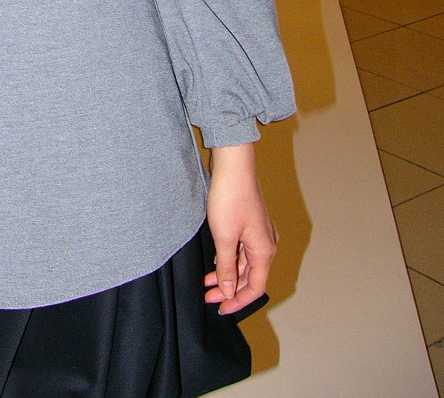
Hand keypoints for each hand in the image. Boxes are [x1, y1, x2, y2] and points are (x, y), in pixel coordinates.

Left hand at [204, 143, 276, 314]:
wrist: (233, 165)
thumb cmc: (230, 198)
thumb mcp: (224, 237)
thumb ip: (228, 267)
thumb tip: (229, 290)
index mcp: (264, 251)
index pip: (255, 288)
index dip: (238, 301)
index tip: (220, 309)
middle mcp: (266, 244)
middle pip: (250, 277)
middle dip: (230, 290)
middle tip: (208, 297)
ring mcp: (258, 232)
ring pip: (245, 263)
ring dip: (227, 274)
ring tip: (207, 282)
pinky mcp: (249, 222)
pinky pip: (241, 250)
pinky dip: (229, 259)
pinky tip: (216, 261)